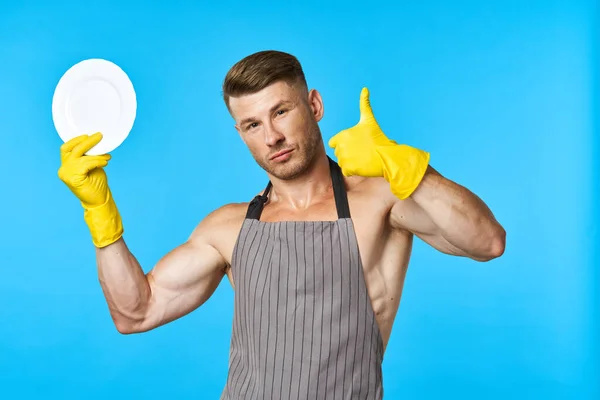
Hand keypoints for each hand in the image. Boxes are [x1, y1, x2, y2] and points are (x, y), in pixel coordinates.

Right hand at [58, 132, 122, 247]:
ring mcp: (66, 174)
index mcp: (65, 165)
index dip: (76, 140)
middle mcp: (63, 169)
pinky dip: (97, 161)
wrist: (99, 200)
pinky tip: (105, 162)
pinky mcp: (73, 179)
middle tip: (100, 135)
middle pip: (72, 149)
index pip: (66, 148)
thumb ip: (89, 155)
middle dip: (87, 141)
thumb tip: (96, 142)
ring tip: (107, 156)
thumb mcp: (91, 165)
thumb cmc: (96, 183)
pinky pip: (86, 164)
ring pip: (81, 156)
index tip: (88, 135)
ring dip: (96, 155)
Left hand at [328, 87, 395, 176]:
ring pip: (342, 162)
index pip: (333, 142)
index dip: (343, 143)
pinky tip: (362, 165)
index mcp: (343, 135)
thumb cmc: (378, 138)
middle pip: (339, 153)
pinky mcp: (349, 169)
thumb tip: (365, 89)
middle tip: (361, 151)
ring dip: (350, 162)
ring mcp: (344, 158)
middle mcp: (341, 146)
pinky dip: (353, 170)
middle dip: (347, 153)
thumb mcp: (369, 120)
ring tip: (362, 158)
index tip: (354, 144)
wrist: (387, 156)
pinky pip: (346, 171)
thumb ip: (364, 104)